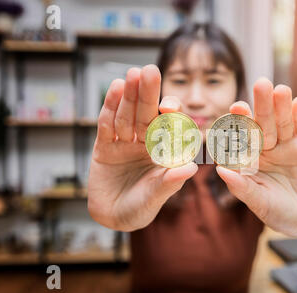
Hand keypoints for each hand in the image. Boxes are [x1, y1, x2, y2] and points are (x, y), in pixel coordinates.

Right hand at [87, 65, 196, 231]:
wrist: (111, 217)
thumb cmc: (139, 209)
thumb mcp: (154, 198)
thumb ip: (169, 183)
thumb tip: (191, 168)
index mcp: (165, 153)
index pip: (169, 130)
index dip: (170, 116)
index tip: (169, 105)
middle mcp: (147, 144)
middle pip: (148, 115)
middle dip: (148, 95)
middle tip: (150, 70)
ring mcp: (126, 143)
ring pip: (128, 115)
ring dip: (130, 96)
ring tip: (132, 74)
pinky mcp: (105, 146)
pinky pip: (107, 125)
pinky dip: (110, 108)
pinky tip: (115, 88)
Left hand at [216, 78, 296, 236]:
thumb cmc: (276, 212)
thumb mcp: (258, 201)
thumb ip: (241, 186)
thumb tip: (220, 170)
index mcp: (248, 157)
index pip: (242, 136)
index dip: (239, 121)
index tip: (236, 107)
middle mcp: (264, 147)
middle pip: (262, 122)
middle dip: (262, 105)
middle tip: (260, 84)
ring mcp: (285, 144)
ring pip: (282, 121)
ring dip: (282, 105)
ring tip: (280, 89)